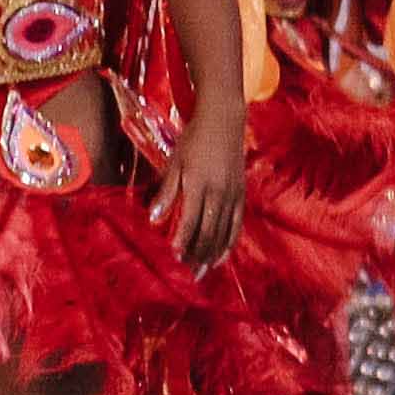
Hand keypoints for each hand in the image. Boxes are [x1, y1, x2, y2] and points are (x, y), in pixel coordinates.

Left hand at [158, 120, 246, 272]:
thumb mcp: (175, 163)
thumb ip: (166, 192)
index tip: (173, 257)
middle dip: (198, 254)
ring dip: (213, 254)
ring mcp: (233, 195)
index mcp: (200, 184)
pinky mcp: (241, 194)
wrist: (224, 121)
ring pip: (224, 232)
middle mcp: (219, 193)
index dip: (182, 240)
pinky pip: (237, 224)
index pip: (190, 220)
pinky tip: (221, 256)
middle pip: (209, 231)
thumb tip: (153, 219)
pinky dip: (229, 243)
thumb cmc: (193, 140)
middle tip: (188, 274)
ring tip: (203, 271)